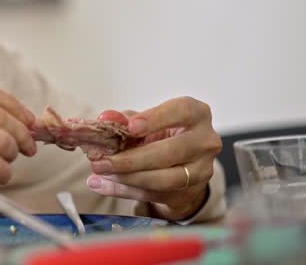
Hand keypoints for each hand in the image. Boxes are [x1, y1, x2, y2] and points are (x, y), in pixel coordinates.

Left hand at [86, 97, 220, 220]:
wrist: (180, 164)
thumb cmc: (161, 134)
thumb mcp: (145, 121)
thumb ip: (124, 118)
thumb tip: (105, 118)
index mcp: (196, 114)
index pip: (181, 111)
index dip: (156, 118)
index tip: (131, 127)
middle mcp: (205, 142)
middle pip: (171, 152)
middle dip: (132, 159)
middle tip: (101, 161)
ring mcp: (201, 170)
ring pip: (164, 179)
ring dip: (127, 178)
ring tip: (100, 172)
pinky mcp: (189, 193)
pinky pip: (154, 195)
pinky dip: (124, 190)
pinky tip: (102, 185)